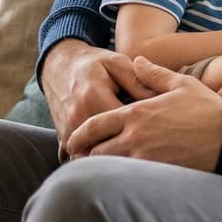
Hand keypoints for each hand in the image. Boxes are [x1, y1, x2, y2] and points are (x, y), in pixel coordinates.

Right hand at [40, 39, 155, 157]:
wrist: (60, 64)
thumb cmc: (94, 63)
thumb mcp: (117, 63)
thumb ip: (138, 81)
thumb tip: (161, 101)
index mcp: (94, 97)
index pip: (123, 124)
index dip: (144, 128)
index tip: (159, 129)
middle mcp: (77, 116)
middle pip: (108, 145)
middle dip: (130, 148)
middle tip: (150, 146)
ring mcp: (67, 129)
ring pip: (94, 156)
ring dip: (113, 156)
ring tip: (133, 152)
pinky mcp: (62, 137)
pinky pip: (82, 156)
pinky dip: (97, 157)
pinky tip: (113, 153)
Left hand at [66, 56, 221, 171]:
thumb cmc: (206, 109)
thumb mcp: (180, 83)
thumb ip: (154, 73)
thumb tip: (137, 61)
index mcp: (137, 114)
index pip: (94, 125)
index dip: (78, 135)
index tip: (72, 141)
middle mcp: (135, 137)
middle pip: (95, 151)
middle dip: (85, 155)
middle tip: (79, 159)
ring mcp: (145, 159)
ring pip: (108, 169)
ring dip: (100, 169)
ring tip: (94, 172)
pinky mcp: (156, 175)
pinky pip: (127, 181)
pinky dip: (118, 180)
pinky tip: (118, 182)